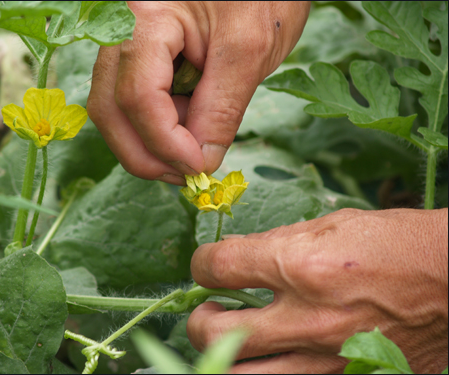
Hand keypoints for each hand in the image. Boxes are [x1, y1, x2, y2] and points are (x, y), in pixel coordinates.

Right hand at [87, 2, 309, 184]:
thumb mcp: (251, 50)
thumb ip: (222, 109)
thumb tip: (201, 163)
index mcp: (146, 17)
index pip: (138, 97)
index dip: (166, 143)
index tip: (200, 169)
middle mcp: (120, 28)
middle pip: (110, 109)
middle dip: (147, 154)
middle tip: (188, 175)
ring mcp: (122, 42)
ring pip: (114, 109)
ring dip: (150, 143)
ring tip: (195, 146)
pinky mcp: (134, 56)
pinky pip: (129, 101)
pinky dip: (156, 126)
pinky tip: (188, 126)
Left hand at [187, 208, 447, 372]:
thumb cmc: (396, 244)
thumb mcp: (333, 225)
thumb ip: (278, 242)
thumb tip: (238, 254)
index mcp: (301, 266)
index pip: (217, 268)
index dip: (201, 264)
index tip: (206, 266)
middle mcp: (306, 319)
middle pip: (212, 331)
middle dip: (199, 319)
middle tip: (210, 310)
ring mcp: (324, 360)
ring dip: (221, 355)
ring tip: (232, 339)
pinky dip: (264, 371)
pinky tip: (269, 356)